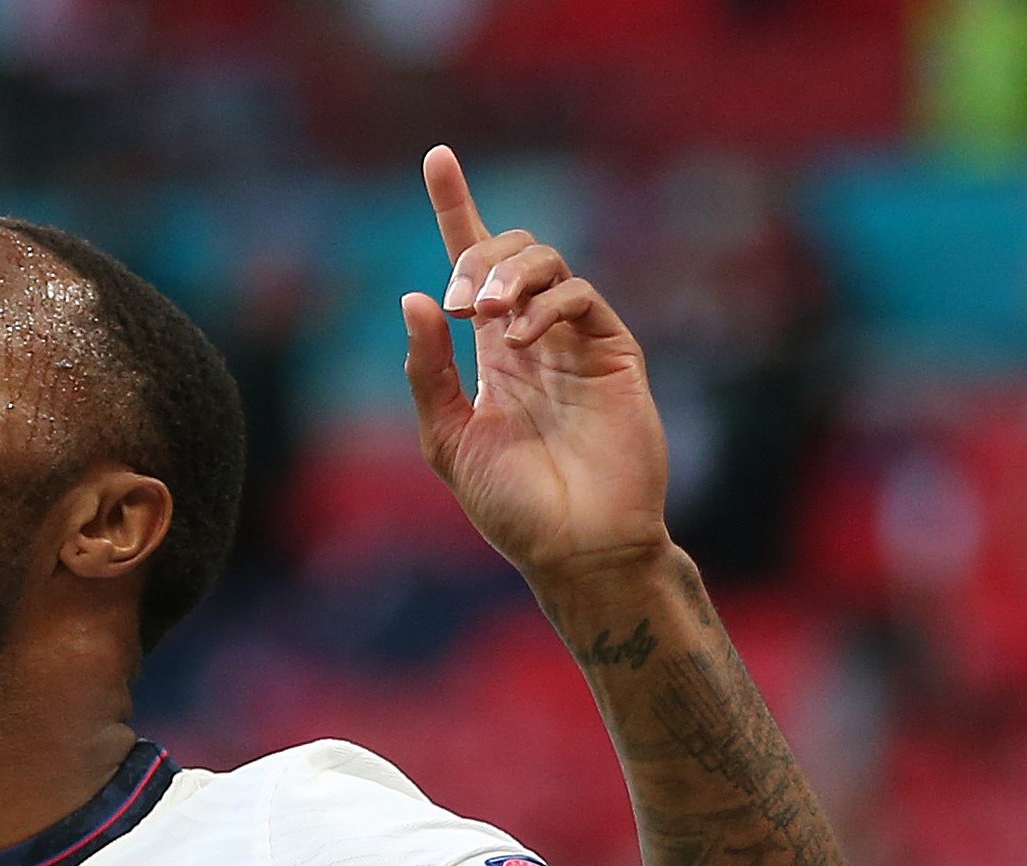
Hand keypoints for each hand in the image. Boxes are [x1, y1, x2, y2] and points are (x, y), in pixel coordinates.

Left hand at [401, 146, 672, 586]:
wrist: (576, 547)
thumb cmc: (512, 506)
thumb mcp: (449, 438)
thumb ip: (429, 371)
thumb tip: (412, 297)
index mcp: (490, 351)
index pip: (471, 263)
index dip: (455, 206)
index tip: (436, 157)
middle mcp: (533, 335)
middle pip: (510, 248)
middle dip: (476, 253)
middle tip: (459, 304)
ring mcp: (576, 341)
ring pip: (547, 260)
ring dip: (508, 273)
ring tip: (485, 315)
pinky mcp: (614, 352)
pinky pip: (580, 296)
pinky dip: (544, 304)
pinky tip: (519, 339)